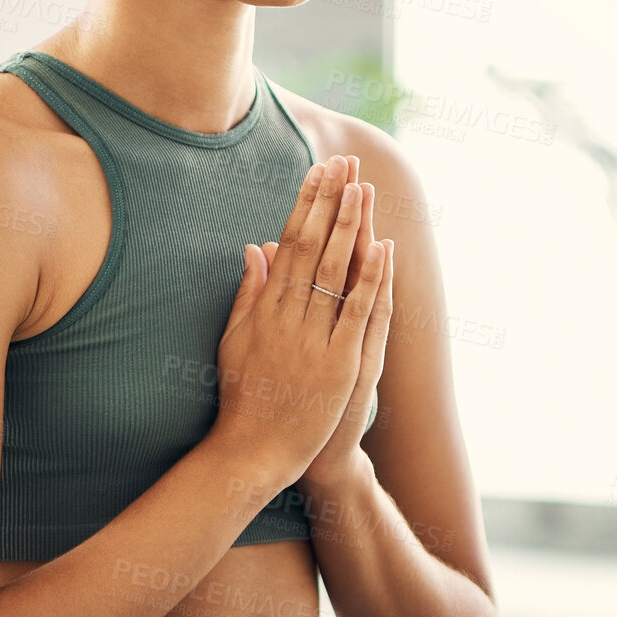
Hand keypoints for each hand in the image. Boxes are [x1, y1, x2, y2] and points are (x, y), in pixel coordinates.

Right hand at [211, 154, 388, 487]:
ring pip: (334, 272)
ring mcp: (314, 339)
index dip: (305, 204)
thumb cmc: (244, 397)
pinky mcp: (339, 364)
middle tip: (344, 163)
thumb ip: (248, 292)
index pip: (289, 242)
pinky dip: (369, 279)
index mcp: (265, 308)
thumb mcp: (234, 339)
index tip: (318, 171)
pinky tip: (381, 248)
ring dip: (349, 227)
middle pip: (312, 247)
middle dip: (329, 202)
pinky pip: (357, 313)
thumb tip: (256, 245)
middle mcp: (288, 317)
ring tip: (362, 188)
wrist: (253, 453)